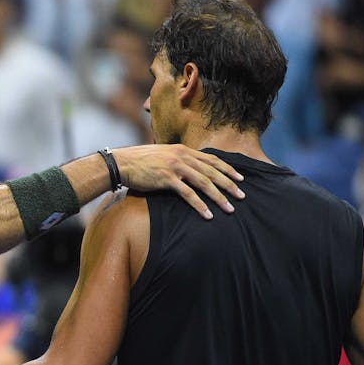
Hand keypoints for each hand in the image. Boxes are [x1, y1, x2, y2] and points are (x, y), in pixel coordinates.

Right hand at [112, 144, 244, 219]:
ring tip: (230, 208)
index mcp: (182, 150)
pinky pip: (188, 194)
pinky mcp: (167, 179)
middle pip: (212, 171)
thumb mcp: (162, 156)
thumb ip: (176, 160)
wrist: (120, 163)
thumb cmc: (139, 162)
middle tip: (242, 196)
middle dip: (229, 184)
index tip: (240, 178)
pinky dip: (200, 205)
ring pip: (204, 183)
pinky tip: (208, 214)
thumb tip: (187, 169)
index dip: (228, 169)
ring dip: (219, 197)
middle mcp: (182, 156)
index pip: (211, 159)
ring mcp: (175, 166)